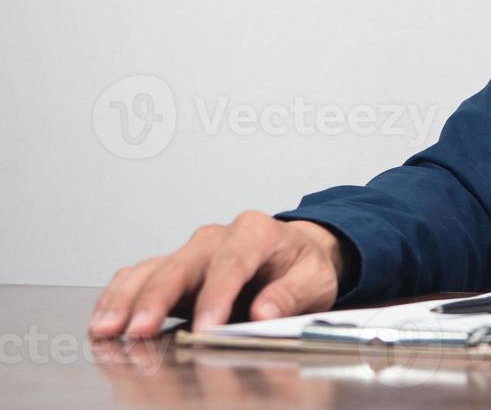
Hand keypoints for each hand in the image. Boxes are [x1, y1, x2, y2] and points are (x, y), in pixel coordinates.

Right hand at [87, 212, 349, 338]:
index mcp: (257, 232)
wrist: (294, 252)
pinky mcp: (174, 269)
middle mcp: (218, 238)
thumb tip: (263, 313)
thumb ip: (289, 294)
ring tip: (107, 329)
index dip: (217, 296)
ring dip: (128, 299)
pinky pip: (139, 275)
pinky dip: (119, 296)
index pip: (232, 262)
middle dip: (158, 298)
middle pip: (182, 264)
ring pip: (152, 269)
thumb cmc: (302, 265)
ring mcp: (191, 252)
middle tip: (140, 330)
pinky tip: (104, 319)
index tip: (207, 327)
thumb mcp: (314, 278)